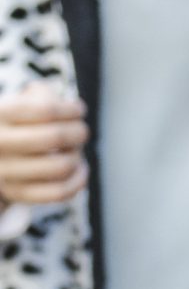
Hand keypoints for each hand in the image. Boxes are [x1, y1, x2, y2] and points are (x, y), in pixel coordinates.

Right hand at [0, 84, 87, 205]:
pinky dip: (78, 180)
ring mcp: (5, 172)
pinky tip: (79, 168)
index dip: (71, 110)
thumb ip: (45, 96)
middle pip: (55, 137)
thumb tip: (71, 110)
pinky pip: (59, 192)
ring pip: (60, 166)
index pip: (46, 110)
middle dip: (78, 132)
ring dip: (77, 156)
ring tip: (75, 149)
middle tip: (81, 131)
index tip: (79, 111)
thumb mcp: (25, 99)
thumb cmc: (19, 121)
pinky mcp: (17, 193)